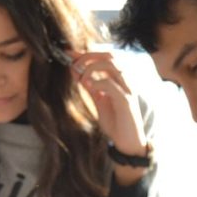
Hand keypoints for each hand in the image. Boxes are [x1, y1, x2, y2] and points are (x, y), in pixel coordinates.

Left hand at [69, 51, 147, 168]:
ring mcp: (127, 90)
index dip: (86, 53)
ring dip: (92, 68)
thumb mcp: (99, 100)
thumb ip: (89, 85)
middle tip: (75, 65)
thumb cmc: (116, 122)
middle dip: (89, 56)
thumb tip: (75, 69)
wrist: (128, 142)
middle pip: (109, 56)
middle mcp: (125, 81)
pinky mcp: (126, 101)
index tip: (68, 53)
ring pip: (112, 65)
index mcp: (119, 80)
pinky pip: (111, 85)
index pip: (104, 57)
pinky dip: (97, 83)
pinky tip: (89, 88)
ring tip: (82, 80)